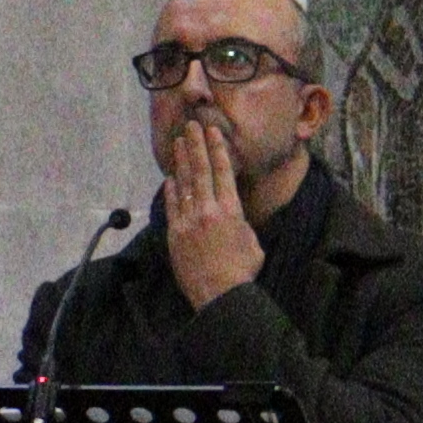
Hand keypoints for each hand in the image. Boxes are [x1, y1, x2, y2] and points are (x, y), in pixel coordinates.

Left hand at [164, 108, 261, 307]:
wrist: (220, 295)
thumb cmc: (242, 272)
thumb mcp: (252, 243)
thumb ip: (241, 224)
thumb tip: (232, 216)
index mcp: (231, 212)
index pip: (223, 173)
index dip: (217, 150)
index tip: (213, 132)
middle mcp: (208, 211)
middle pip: (201, 171)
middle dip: (196, 146)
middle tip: (191, 126)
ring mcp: (189, 222)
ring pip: (184, 184)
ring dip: (181, 162)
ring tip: (179, 143)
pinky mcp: (175, 234)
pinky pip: (172, 206)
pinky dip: (171, 190)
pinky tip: (170, 177)